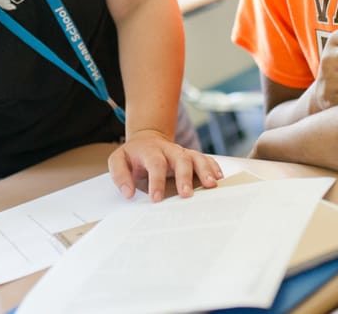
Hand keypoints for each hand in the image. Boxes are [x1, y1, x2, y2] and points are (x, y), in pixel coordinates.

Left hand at [108, 130, 223, 201]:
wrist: (147, 139)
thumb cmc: (133, 156)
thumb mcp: (118, 161)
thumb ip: (120, 176)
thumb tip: (128, 193)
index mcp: (150, 151)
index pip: (155, 164)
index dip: (156, 181)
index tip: (156, 199)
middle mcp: (169, 150)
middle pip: (180, 159)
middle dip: (185, 177)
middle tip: (186, 195)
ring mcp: (183, 152)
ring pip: (196, 157)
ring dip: (204, 171)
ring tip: (211, 185)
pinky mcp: (192, 156)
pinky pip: (205, 159)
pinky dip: (213, 167)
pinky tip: (219, 178)